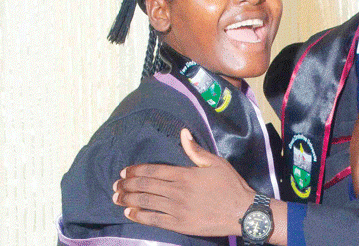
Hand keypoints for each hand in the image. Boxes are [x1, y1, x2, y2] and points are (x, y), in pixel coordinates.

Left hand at [113, 129, 254, 236]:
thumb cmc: (230, 185)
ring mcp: (177, 209)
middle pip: (145, 186)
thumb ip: (195, 150)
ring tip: (116, 198)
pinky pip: (154, 220)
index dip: (136, 171)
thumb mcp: (215, 162)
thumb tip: (182, 133)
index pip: (153, 171)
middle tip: (116, 185)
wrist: (242, 212)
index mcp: (184, 174)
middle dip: (127, 185)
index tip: (124, 172)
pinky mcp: (180, 225)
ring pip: (146, 202)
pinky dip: (139, 216)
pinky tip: (129, 213)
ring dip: (128, 199)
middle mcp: (177, 191)